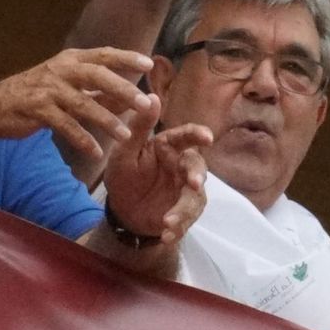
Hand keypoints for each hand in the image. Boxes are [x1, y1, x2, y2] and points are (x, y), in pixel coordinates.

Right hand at [0, 48, 154, 161]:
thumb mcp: (69, 86)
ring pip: (83, 104)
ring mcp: (48, 89)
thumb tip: (131, 97)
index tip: (150, 63)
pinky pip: (65, 126)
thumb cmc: (39, 94)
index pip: (103, 55)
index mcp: (71, 60)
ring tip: (126, 136)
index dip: (126, 58)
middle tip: (145, 103)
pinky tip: (97, 152)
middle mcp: (60, 70)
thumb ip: (99, 91)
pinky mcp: (37, 110)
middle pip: (97, 76)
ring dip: (106, 121)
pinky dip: (82, 139)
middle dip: (123, 89)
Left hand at [100, 94, 211, 245]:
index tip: (207, 137)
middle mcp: (182, 166)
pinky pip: (188, 219)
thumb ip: (139, 127)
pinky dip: (179, 227)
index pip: (186, 137)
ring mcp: (186, 190)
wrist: (122, 212)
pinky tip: (166, 234)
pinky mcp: (186, 211)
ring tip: (169, 221)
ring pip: (195, 197)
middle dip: (197, 176)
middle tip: (193, 183)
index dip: (198, 135)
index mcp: (168, 147)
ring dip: (184, 209)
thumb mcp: (124, 153)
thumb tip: (152, 96)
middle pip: (197, 167)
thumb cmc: (124, 177)